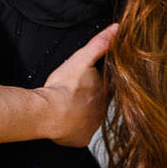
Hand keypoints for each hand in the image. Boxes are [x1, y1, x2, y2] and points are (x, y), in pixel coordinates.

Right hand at [39, 24, 117, 146]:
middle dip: (92, 100)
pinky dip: (74, 130)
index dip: (100, 84)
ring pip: (90, 120)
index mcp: (104, 92)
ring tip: (71, 109)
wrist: (49, 112)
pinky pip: (79, 135)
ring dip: (83, 115)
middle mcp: (102, 111)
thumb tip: (117, 28)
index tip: (91, 82)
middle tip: (78, 95)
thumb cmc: (63, 87)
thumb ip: (100, 44)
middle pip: (99, 104)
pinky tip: (66, 124)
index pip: (108, 87)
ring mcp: (92, 126)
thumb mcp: (81, 58)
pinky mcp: (81, 139)